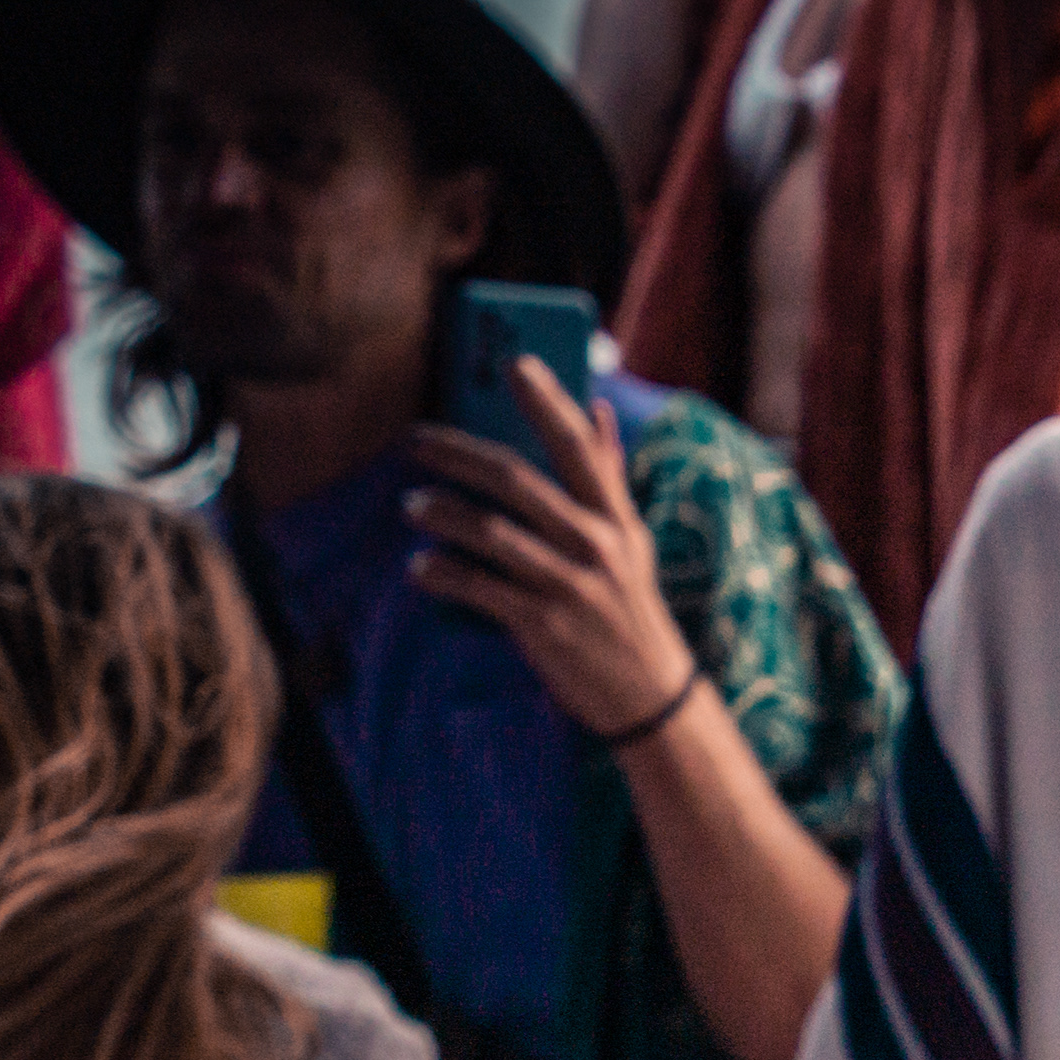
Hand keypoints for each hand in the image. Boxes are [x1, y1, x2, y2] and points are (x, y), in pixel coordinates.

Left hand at [403, 357, 700, 738]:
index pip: (579, 447)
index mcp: (616, 519)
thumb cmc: (630, 611)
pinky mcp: (545, 625)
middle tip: (416, 442)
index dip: (549, 403)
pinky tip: (420, 567)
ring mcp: (571, 586)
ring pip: (490, 532)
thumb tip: (597, 408)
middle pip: (516, 481)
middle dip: (458, 455)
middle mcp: (596, 545)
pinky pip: (480, 588)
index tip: (516, 364)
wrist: (649, 693)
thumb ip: (608, 476)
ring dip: (441, 514)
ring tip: (410, 504)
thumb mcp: (632, 543)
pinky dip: (444, 573)